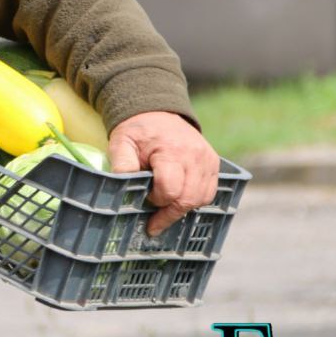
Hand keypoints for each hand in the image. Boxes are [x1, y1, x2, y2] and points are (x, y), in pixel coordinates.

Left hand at [108, 111, 220, 236]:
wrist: (157, 113)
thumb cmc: (138, 131)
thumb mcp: (121, 142)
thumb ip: (122, 164)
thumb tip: (123, 186)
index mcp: (172, 150)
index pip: (170, 189)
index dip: (156, 201)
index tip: (144, 202)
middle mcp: (195, 155)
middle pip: (188, 198)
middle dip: (169, 214)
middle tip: (154, 223)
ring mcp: (208, 159)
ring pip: (201, 199)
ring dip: (183, 209)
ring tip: (164, 211)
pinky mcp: (213, 163)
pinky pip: (209, 192)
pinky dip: (195, 201)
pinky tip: (178, 200)